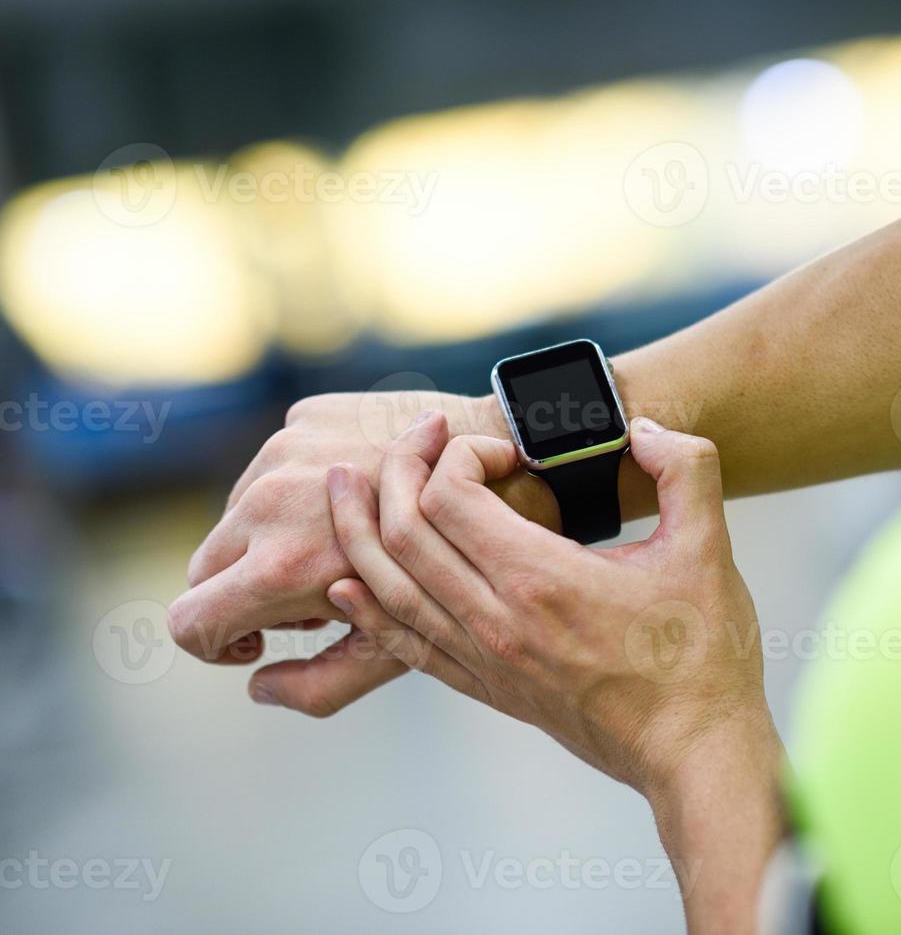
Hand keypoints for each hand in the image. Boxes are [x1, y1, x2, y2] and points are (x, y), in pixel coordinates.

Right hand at [167, 389, 557, 715]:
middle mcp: (268, 501)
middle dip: (248, 590)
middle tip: (317, 596)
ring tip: (350, 542)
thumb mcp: (395, 648)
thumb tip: (258, 687)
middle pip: (208, 566)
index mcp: (283, 567)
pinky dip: (301, 485)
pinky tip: (364, 493)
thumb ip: (320, 684)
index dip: (216, 643)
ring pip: (241, 511)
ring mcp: (282, 449)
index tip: (258, 641)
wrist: (510, 459)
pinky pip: (276, 460)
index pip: (190, 621)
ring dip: (276, 535)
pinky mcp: (305, 413)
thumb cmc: (464, 572)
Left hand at [323, 412, 777, 795]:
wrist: (694, 753)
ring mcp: (485, 661)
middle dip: (398, 469)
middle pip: (402, 533)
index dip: (460, 452)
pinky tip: (345, 585)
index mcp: (542, 580)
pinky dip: (365, 607)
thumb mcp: (709, 547)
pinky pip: (402, 644)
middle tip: (417, 436)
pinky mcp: (487, 688)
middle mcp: (497, 622)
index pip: (449, 496)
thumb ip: (685, 468)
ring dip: (357, 529)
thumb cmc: (705, 655)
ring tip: (345, 486)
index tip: (500, 446)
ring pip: (386, 588)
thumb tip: (638, 428)